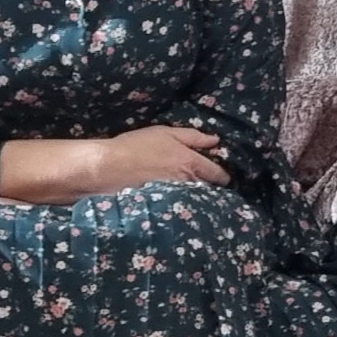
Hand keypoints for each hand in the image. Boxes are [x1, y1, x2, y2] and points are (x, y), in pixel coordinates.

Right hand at [90, 125, 230, 191]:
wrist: (110, 167)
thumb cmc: (139, 145)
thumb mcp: (167, 133)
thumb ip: (193, 137)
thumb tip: (215, 141)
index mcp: (191, 163)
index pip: (217, 174)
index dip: (223, 176)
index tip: (226, 178)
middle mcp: (187, 181)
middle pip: (207, 188)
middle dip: (212, 187)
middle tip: (213, 186)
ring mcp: (175, 194)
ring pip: (193, 195)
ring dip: (197, 194)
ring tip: (196, 192)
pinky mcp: (162, 203)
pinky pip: (179, 201)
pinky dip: (181, 200)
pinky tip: (177, 198)